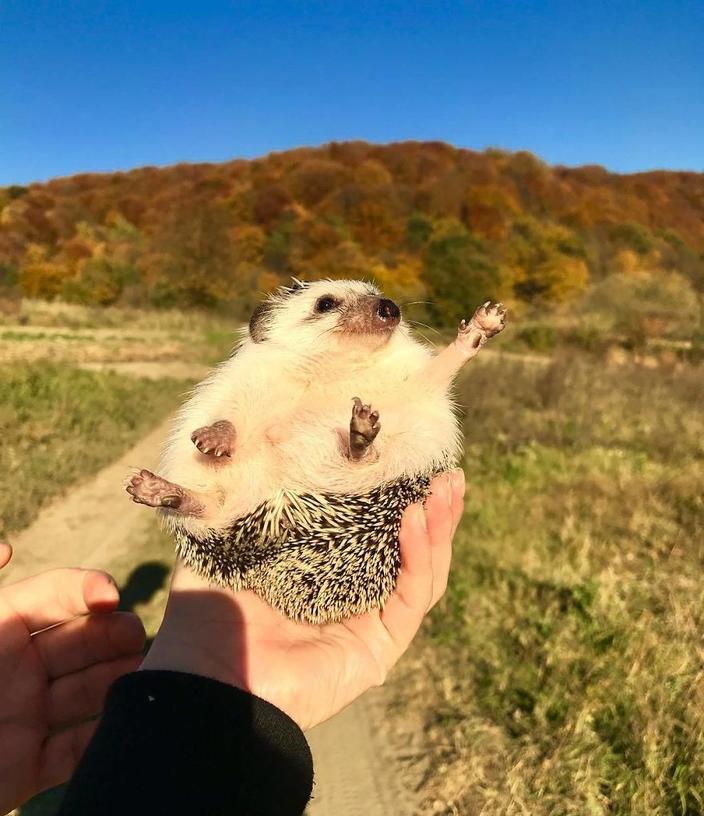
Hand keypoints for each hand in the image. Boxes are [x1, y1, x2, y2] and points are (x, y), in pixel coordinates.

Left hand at [0, 543, 145, 813]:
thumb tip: (8, 547)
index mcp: (0, 628)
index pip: (54, 594)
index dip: (85, 589)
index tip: (110, 597)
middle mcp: (18, 668)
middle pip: (82, 640)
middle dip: (114, 634)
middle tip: (138, 637)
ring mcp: (26, 715)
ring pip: (88, 689)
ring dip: (119, 679)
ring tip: (147, 673)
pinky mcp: (28, 765)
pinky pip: (75, 748)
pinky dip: (103, 735)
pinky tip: (126, 722)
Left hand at [141, 470, 464, 729]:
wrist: (210, 677)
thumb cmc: (209, 614)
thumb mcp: (221, 545)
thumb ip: (236, 506)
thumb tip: (239, 453)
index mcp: (319, 572)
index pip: (371, 530)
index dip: (394, 496)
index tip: (410, 459)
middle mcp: (350, 595)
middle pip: (408, 550)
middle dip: (433, 511)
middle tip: (448, 474)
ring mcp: (368, 622)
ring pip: (422, 572)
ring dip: (438, 529)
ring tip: (445, 489)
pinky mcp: (379, 647)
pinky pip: (411, 598)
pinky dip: (419, 557)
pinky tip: (415, 519)